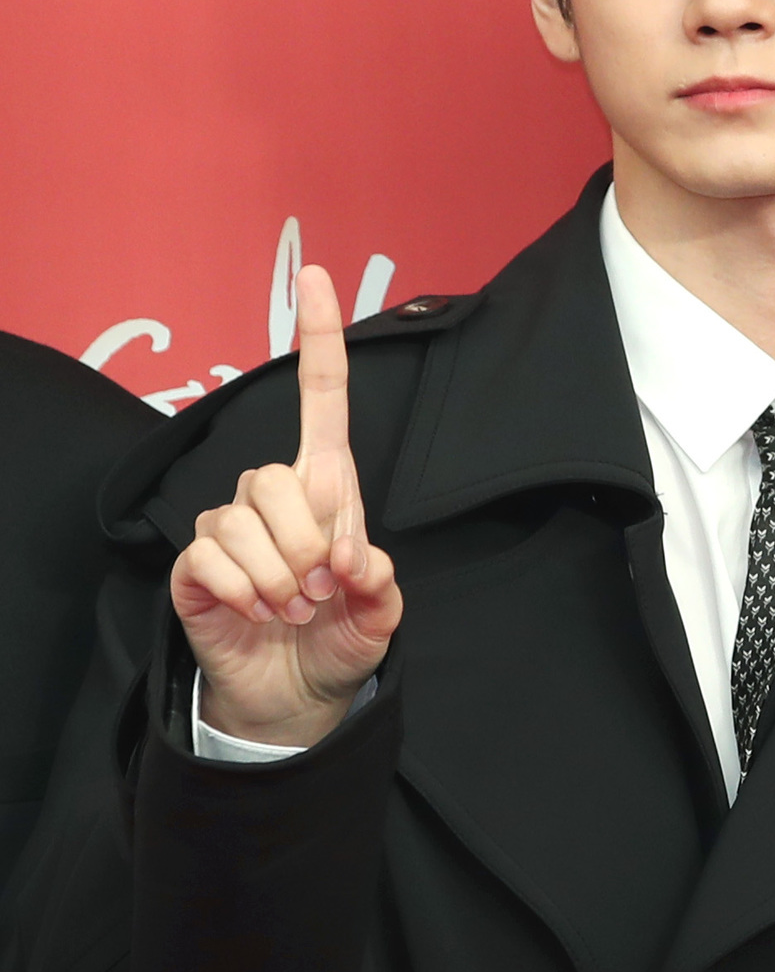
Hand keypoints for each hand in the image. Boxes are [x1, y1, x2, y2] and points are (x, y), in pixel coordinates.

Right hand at [171, 266, 402, 745]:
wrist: (297, 698)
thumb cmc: (340, 638)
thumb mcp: (381, 614)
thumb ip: (380, 582)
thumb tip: (352, 558)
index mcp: (327, 487)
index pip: (323, 399)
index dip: (319, 338)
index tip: (317, 274)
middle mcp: (273, 495)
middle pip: (276, 477)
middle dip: (308, 544)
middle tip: (321, 590)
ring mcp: (229, 527)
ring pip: (241, 518)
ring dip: (278, 578)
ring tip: (291, 610)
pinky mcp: (196, 565)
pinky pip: (210, 557)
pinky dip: (244, 594)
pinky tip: (257, 614)